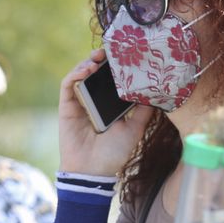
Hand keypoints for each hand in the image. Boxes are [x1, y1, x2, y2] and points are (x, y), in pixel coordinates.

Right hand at [57, 49, 149, 176]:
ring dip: (88, 62)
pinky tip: (87, 70)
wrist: (94, 171)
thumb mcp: (135, 129)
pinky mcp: (66, 107)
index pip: (110, 78)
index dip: (116, 65)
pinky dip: (76, 73)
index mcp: (108, 104)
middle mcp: (93, 101)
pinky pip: (68, 85)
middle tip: (111, 51)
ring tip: (98, 58)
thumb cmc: (114, 153)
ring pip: (80, 74)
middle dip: (102, 59)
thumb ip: (144, 111)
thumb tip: (157, 91)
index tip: (126, 55)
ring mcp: (78, 103)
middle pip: (95, 72)